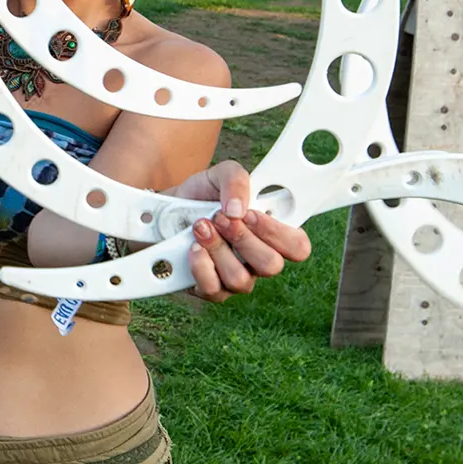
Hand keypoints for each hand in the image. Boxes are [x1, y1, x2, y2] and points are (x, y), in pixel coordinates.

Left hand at [171, 161, 311, 302]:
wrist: (164, 210)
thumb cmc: (202, 194)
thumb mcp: (221, 174)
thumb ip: (236, 180)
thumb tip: (237, 210)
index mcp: (270, 233)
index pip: (298, 247)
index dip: (280, 234)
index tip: (252, 214)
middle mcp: (257, 259)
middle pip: (271, 266)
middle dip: (243, 238)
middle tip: (221, 217)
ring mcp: (236, 278)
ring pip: (241, 279)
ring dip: (218, 248)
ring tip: (200, 227)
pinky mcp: (210, 289)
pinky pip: (214, 289)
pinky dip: (201, 266)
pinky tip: (192, 247)